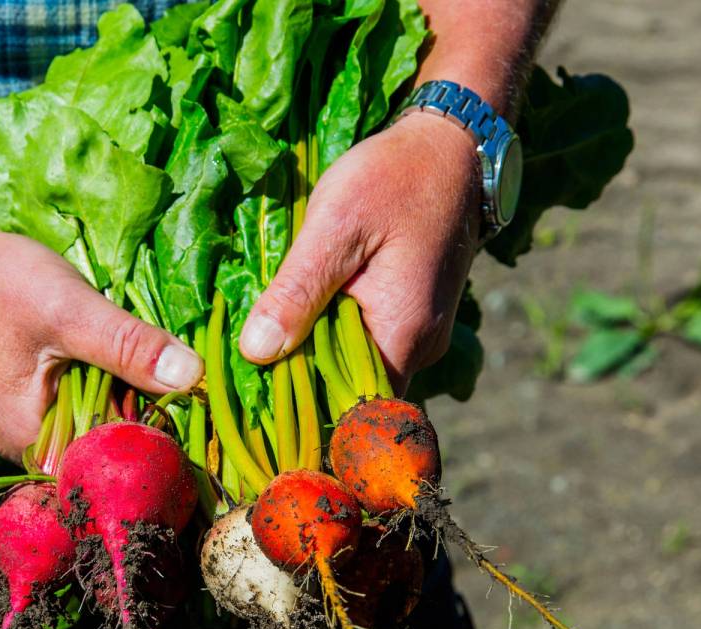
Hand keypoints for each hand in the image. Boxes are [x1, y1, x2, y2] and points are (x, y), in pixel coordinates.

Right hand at [0, 210, 202, 460]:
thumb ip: (130, 347)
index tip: (196, 409)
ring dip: (132, 397)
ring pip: (101, 424)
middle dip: (147, 415)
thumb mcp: (71, 312)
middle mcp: (28, 449)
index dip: (156, 438)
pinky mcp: (37, 404)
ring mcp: (31, 427)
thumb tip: (194, 376)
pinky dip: (112, 385)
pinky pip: (87, 406)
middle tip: (186, 380)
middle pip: (108, 447)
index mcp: (30, 443)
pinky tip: (129, 361)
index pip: (109, 463)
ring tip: (160, 365)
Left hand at [238, 113, 481, 392]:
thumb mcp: (335, 226)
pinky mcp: (413, 318)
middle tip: (249, 369)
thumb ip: (297, 291)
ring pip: (357, 370)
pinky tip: (301, 317)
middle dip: (302, 384)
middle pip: (351, 394)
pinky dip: (333, 337)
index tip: (254, 399)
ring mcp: (420, 335)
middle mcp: (419, 348)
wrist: (452, 146)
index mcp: (402, 335)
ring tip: (267, 342)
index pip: (347, 408)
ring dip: (315, 359)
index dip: (300, 410)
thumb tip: (256, 352)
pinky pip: (368, 346)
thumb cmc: (395, 177)